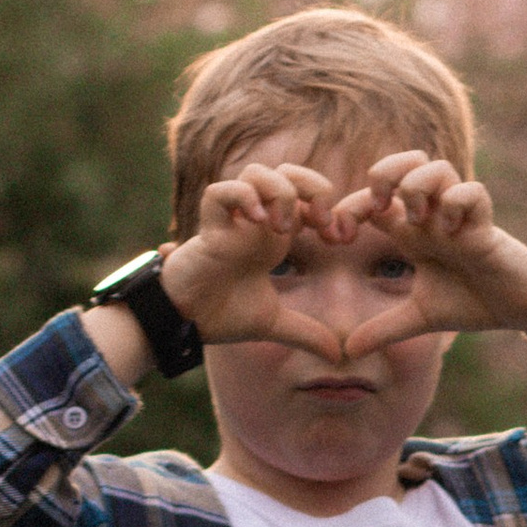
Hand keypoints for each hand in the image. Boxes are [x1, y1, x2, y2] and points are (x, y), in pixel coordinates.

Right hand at [158, 163, 354, 352]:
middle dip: (313, 187)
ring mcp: (232, 220)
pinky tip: (257, 223)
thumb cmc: (222, 313)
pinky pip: (220, 191)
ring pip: (256, 172)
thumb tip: (338, 355)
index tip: (340, 239)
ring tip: (284, 228)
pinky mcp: (208, 227)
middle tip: (322, 222)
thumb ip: (306, 333)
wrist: (186, 322)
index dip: (331, 209)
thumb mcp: (274, 323)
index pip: (308, 196)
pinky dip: (241, 198)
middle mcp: (256, 221)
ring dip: (279, 193)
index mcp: (275, 234)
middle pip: (287, 171)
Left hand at [309, 156, 526, 352]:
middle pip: (404, 163)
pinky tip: (449, 233)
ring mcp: (460, 218)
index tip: (338, 237)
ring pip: (437, 167)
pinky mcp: (487, 226)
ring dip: (419, 187)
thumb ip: (384, 329)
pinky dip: (456, 205)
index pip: (371, 199)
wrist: (520, 307)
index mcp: (412, 232)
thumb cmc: (473, 301)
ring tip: (417, 219)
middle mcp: (433, 217)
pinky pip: (472, 192)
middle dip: (383, 175)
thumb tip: (347, 350)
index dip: (347, 209)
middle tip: (379, 208)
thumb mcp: (420, 318)